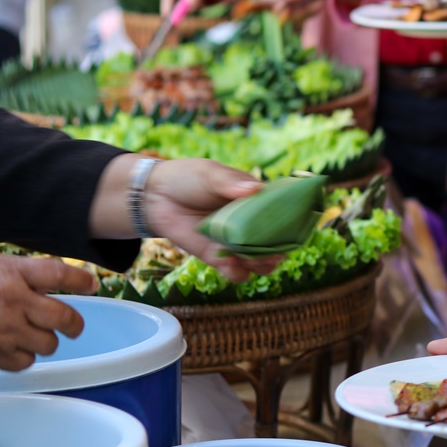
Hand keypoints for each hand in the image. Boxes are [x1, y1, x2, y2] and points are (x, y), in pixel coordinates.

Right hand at [0, 255, 99, 370]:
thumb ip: (24, 274)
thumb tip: (63, 281)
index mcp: (12, 273)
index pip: (60, 274)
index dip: (80, 280)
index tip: (90, 285)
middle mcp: (11, 301)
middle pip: (64, 318)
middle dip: (73, 324)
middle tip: (72, 326)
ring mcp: (2, 330)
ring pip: (48, 344)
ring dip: (45, 341)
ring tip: (34, 335)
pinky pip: (24, 362)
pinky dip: (23, 357)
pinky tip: (13, 346)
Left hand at [144, 159, 278, 282]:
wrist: (156, 195)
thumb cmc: (189, 178)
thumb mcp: (211, 174)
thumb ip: (231, 183)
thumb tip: (253, 189)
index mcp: (257, 202)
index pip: (283, 216)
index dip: (290, 225)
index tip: (289, 231)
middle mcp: (251, 225)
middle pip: (276, 244)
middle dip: (277, 252)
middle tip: (271, 253)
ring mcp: (236, 243)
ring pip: (260, 263)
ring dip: (260, 265)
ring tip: (249, 260)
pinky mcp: (218, 257)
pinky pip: (236, 273)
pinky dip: (237, 272)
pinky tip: (229, 264)